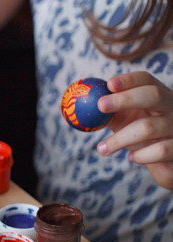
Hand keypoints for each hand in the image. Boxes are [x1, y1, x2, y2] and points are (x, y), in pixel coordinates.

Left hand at [97, 71, 172, 188]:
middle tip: (100, 105)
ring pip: (148, 127)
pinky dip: (142, 155)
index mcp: (158, 95)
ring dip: (119, 139)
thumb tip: (78, 105)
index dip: (128, 80)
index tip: (109, 84)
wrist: (167, 161)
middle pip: (152, 95)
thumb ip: (108, 112)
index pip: (146, 80)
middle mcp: (172, 106)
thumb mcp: (126, 121)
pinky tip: (131, 158)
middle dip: (125, 99)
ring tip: (102, 149)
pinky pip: (161, 150)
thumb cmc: (141, 135)